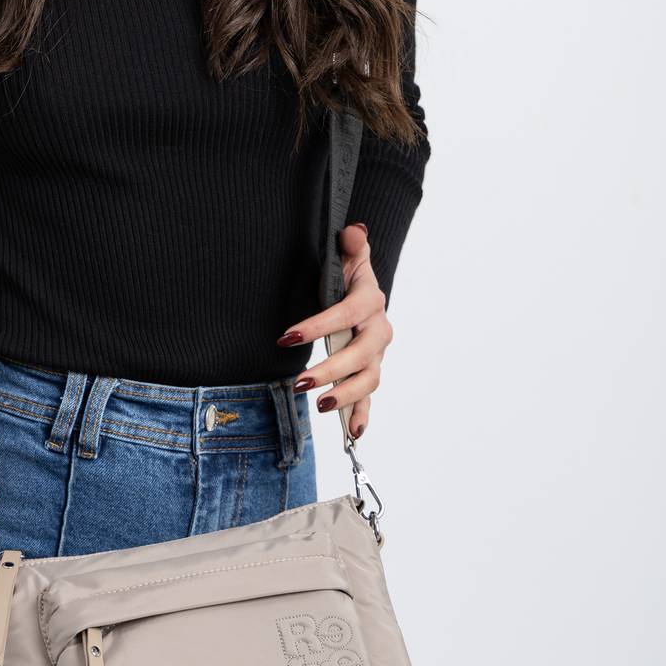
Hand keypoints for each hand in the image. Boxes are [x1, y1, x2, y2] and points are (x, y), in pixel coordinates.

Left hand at [276, 223, 392, 439]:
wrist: (361, 292)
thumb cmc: (348, 275)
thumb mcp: (347, 256)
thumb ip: (351, 245)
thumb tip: (352, 232)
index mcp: (370, 302)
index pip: (345, 315)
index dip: (317, 326)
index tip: (287, 337)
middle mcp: (378, 331)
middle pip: (359, 355)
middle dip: (330, 370)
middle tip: (300, 382)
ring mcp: (375, 356)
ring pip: (367, 380)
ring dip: (345, 395)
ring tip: (318, 403)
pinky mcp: (368, 372)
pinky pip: (367, 397)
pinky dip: (361, 415)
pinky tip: (352, 434)